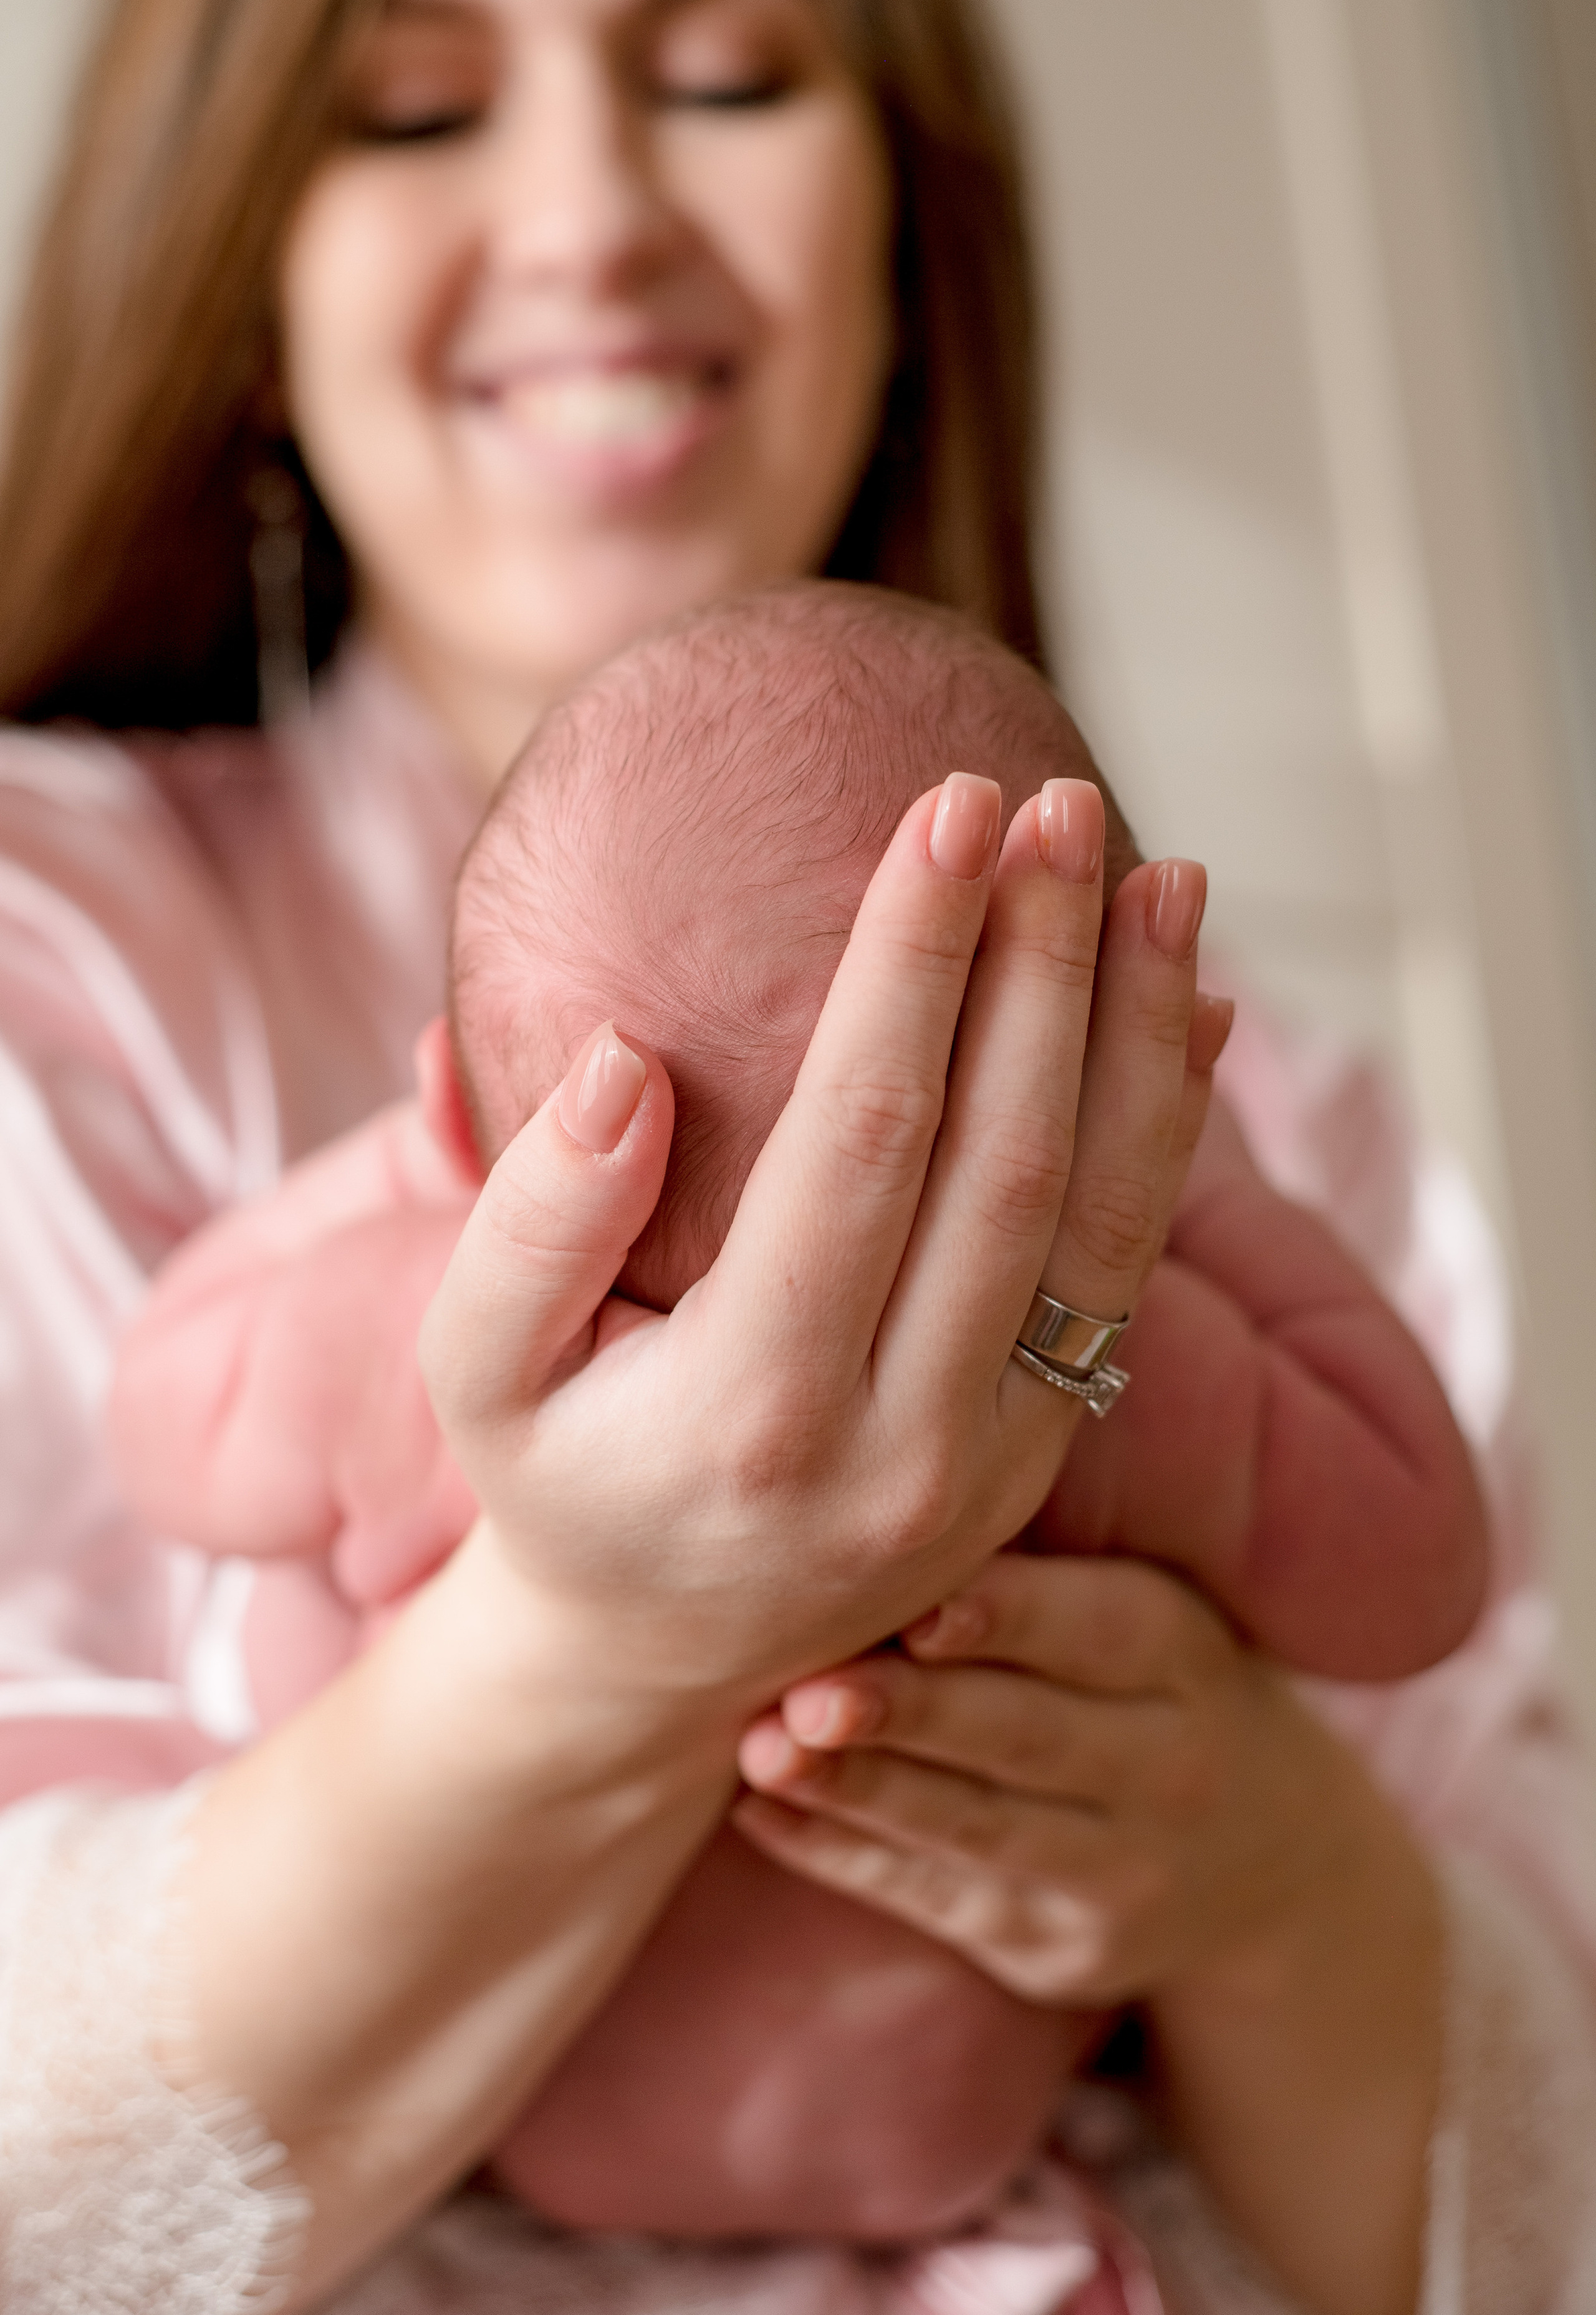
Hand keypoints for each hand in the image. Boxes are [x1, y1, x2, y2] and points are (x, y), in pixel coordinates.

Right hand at [422, 777, 1218, 1714]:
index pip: (863, 1142)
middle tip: (1054, 802)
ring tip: (1162, 877)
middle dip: (1040, 966)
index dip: (915, 968)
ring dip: (1141, 1036)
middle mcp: (902, 1443)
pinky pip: (1128, 1279)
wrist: (661, 1660)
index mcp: (752, 1409)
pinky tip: (1193, 1012)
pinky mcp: (1044, 1452)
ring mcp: (994, 1458)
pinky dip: (1169, 1137)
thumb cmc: (557, 1479)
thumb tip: (625, 1056)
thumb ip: (529, 1221)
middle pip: (1008, 1163)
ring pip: (1105, 1219)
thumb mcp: (479, 1372)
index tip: (946, 812)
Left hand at [731, 1551, 1358, 2003]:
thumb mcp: (1136, 1616)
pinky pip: (936, 1900)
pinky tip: (763, 1814)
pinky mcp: (1059, 1951)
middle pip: (1027, 1736)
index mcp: (1182, 1653)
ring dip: (860, 1791)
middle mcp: (1169, 1767)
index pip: (1097, 1629)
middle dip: (911, 1714)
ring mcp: (1118, 1873)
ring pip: (975, 1829)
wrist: (1268, 1858)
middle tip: (806, 1692)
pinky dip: (843, 1855)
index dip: (1007, 1617)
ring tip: (760, 1753)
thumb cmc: (1147, 1685)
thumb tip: (874, 1518)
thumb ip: (1027, 1576)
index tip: (917, 1605)